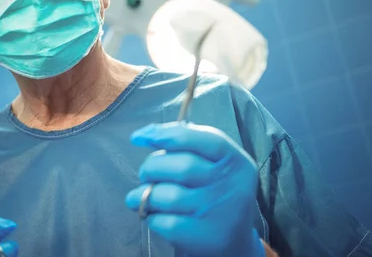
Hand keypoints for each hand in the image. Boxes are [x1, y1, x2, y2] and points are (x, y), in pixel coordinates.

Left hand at [126, 122, 263, 256]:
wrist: (234, 238)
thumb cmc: (214, 190)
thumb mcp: (215, 163)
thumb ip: (188, 143)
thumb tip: (147, 133)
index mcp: (234, 161)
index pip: (201, 138)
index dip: (166, 134)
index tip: (139, 137)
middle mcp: (230, 185)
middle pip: (182, 166)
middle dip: (152, 167)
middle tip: (145, 173)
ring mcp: (217, 211)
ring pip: (168, 195)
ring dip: (145, 194)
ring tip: (137, 196)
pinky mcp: (202, 235)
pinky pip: (165, 222)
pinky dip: (152, 216)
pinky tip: (153, 214)